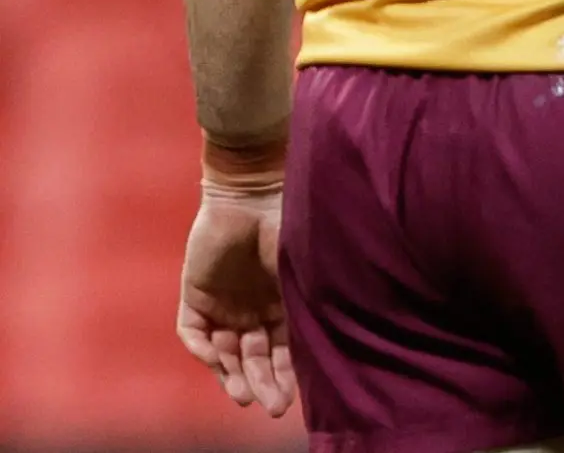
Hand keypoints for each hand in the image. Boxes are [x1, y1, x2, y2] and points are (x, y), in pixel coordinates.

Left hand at [176, 187, 295, 415]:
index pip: (282, 351)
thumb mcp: (306, 272)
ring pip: (224, 352)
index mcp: (282, 304)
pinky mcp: (194, 294)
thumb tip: (336, 344)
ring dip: (232, 374)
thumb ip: (311, 304)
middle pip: (254, 358)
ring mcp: (223, 303)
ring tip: (242, 395)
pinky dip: (202, 348)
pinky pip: (193, 332)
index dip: (284, 377)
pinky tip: (218, 358)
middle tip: (267, 405)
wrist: (252, 192)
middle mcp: (252, 309)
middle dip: (261, 382)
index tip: (288, 403)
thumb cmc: (290, 227)